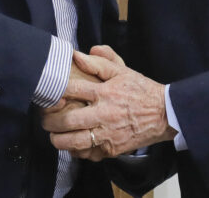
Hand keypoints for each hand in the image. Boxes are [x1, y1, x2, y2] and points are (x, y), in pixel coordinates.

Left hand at [43, 51, 174, 159]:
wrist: (164, 114)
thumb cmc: (140, 90)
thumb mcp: (122, 70)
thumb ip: (100, 62)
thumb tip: (77, 55)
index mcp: (105, 92)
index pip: (73, 90)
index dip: (56, 92)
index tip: (49, 94)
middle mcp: (104, 114)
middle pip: (68, 121)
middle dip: (50, 121)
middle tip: (44, 119)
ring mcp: (108, 134)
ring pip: (74, 142)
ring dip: (59, 140)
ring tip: (54, 135)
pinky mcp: (112, 149)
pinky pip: (88, 154)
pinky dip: (76, 151)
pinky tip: (73, 144)